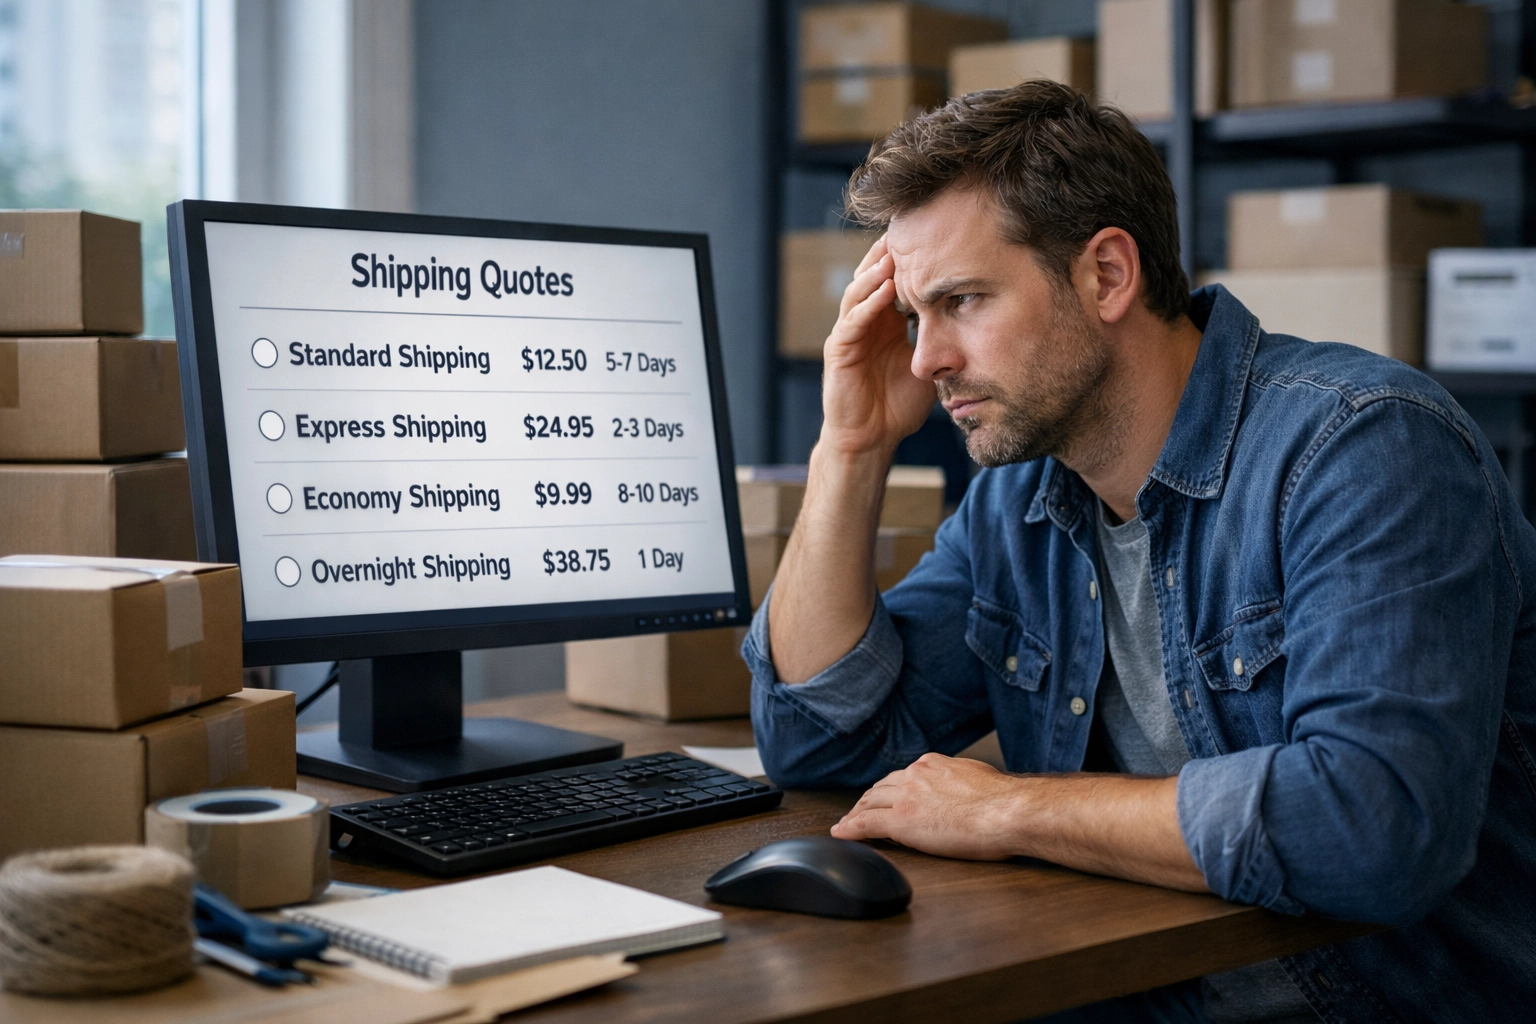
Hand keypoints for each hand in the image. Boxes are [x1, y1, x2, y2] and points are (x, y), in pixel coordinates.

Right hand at [820, 236, 936, 456]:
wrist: (872, 440)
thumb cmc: (899, 405)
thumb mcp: (930, 364)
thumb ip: (944, 339)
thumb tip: (981, 319)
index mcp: (886, 321)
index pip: (895, 278)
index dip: (911, 258)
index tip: (935, 234)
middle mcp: (865, 321)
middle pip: (873, 274)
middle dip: (890, 252)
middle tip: (911, 227)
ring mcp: (849, 334)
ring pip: (859, 291)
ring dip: (876, 271)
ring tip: (895, 252)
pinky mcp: (838, 352)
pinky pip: (852, 321)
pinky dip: (868, 304)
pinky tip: (884, 289)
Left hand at [831, 753, 1023, 860]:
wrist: (1006, 812)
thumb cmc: (1002, 802)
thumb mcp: (978, 777)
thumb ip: (961, 779)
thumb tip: (962, 788)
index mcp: (933, 764)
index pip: (903, 777)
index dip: (890, 790)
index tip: (886, 798)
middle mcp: (915, 775)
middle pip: (881, 788)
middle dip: (868, 800)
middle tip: (859, 812)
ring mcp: (906, 797)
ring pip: (869, 803)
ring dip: (855, 814)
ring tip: (847, 823)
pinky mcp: (901, 821)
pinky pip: (866, 824)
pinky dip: (850, 829)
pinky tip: (841, 833)